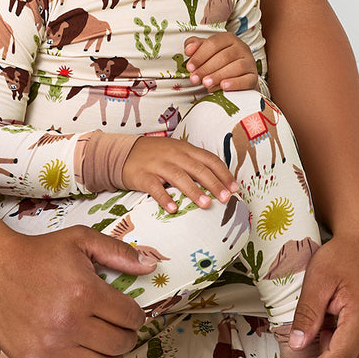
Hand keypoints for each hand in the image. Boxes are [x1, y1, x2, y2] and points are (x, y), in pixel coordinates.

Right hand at [0, 226, 155, 357]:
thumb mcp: (80, 240)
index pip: (130, 317)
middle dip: (127, 335)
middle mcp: (69, 324)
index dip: (136, 315)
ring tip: (107, 344)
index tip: (130, 314)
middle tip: (121, 328)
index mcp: (84, 292)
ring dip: (111, 357)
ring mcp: (52, 348)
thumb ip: (118, 252)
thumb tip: (150, 266)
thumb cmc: (38, 255)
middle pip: (120, 344)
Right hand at [123, 136, 237, 212]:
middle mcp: (174, 155)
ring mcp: (158, 165)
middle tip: (226, 199)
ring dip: (194, 191)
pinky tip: (173, 209)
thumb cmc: (156, 155)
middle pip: (198, 169)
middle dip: (214, 184)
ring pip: (179, 177)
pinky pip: (155, 188)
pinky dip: (164, 198)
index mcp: (185, 149)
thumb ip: (195, 163)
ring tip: (206, 204)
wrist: (124, 153)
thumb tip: (220, 181)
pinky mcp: (143, 176)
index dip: (223, 174)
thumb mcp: (177, 152)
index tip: (234, 188)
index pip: (209, 159)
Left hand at [184, 33, 258, 91]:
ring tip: (205, 83)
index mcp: (228, 38)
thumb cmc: (218, 61)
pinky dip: (235, 83)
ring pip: (236, 67)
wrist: (237, 76)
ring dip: (218, 75)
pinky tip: (223, 86)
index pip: (213, 43)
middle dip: (206, 68)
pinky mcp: (253, 77)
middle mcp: (241, 47)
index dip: (200, 55)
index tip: (189, 67)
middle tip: (194, 79)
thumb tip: (188, 49)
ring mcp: (249, 62)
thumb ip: (195, 46)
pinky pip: (246, 79)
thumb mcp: (205, 50)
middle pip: (224, 56)